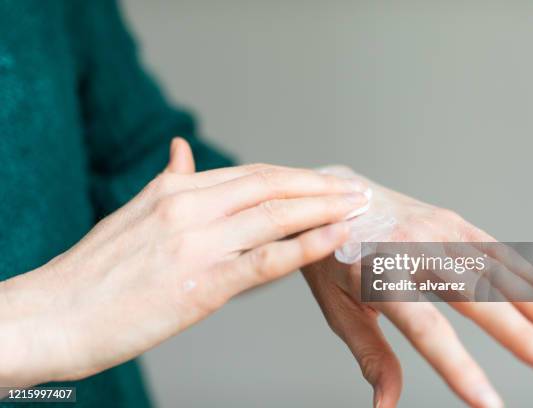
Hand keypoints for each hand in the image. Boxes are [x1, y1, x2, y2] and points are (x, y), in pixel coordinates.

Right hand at [0, 139, 370, 386]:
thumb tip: (180, 150)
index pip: (251, 174)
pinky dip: (306, 245)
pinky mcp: (201, 283)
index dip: (294, 176)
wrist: (54, 315)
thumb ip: (168, 181)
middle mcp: (189, 206)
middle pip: (271, 186)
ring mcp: (197, 243)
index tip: (322, 181)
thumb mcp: (132, 213)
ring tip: (358, 207)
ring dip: (324, 209)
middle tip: (354, 188)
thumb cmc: (93, 272)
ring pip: (275, 215)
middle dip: (319, 186)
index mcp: (174, 190)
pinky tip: (335, 237)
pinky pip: (266, 259)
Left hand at [303, 167, 532, 407]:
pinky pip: (492, 247)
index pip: (425, 329)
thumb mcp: (338, 308)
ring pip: (492, 269)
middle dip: (520, 336)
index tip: (488, 403)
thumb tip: (386, 404)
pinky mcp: (447, 219)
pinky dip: (523, 271)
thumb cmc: (331, 258)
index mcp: (377, 277)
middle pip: (473, 296)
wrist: (329, 198)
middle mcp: (410, 249)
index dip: (458, 367)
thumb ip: (369, 353)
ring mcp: (433, 230)